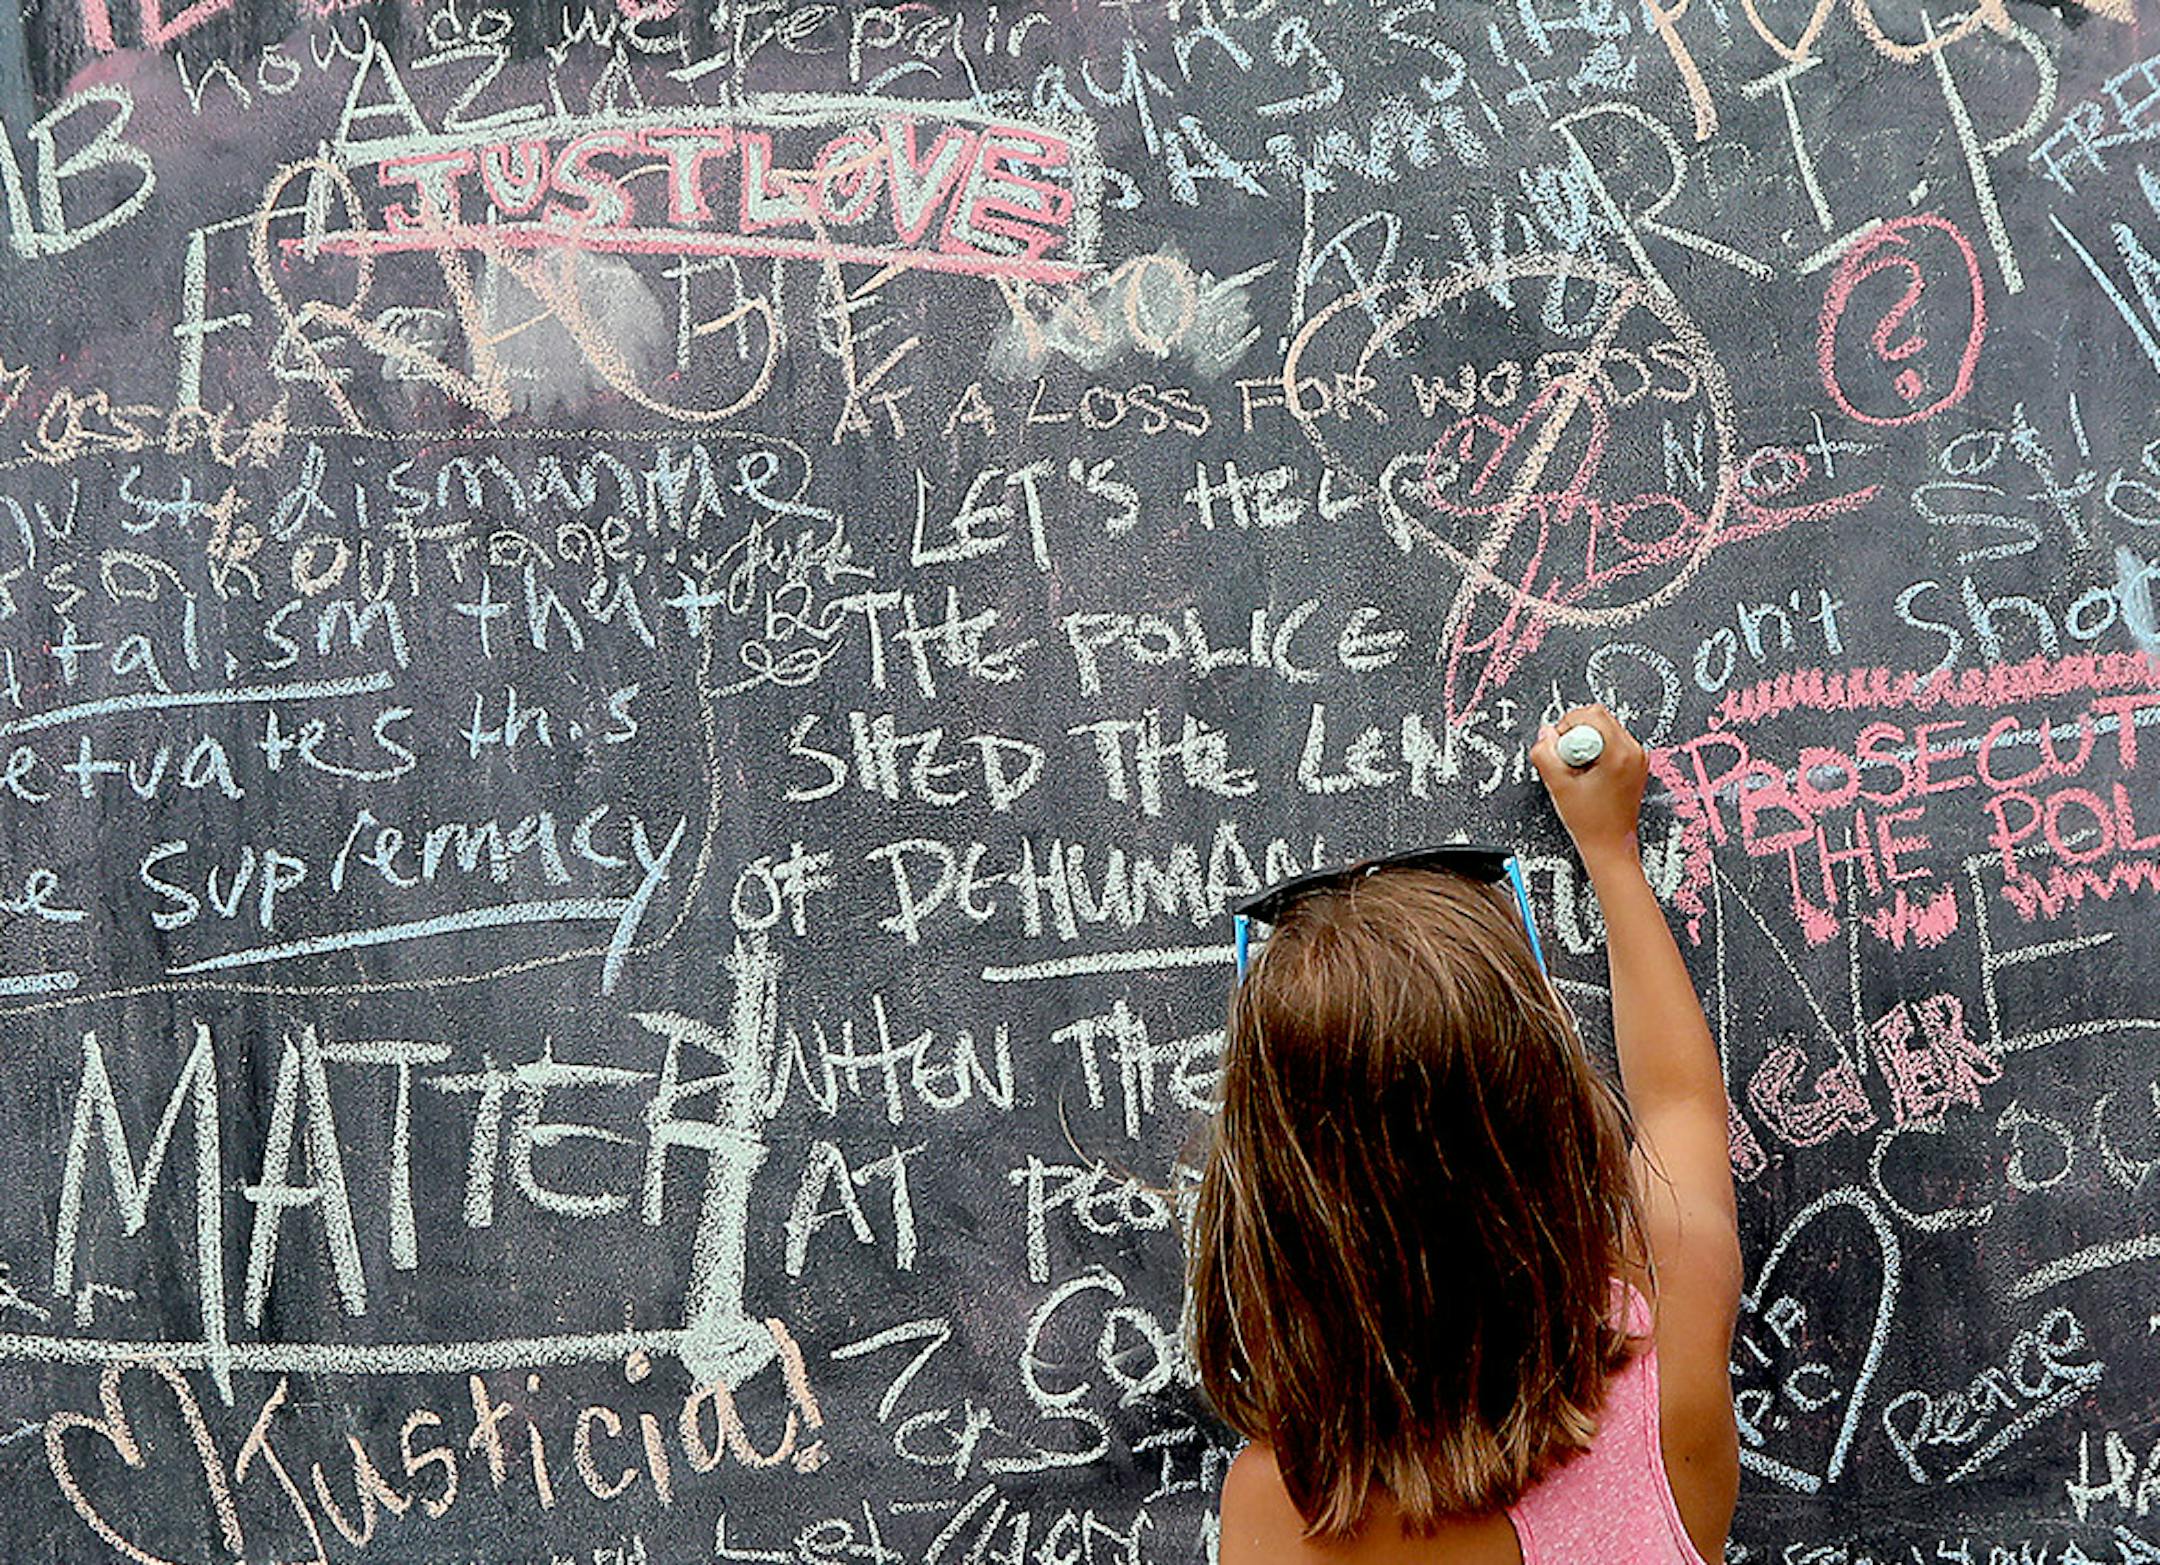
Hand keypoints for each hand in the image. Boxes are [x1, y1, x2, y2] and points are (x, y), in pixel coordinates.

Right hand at [1531, 704, 1647, 871]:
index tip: (1562, 751)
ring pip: (1604, 729)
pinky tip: (1588, 774)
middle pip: (1598, 718)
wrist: (1610, 845)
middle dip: (1576, 734)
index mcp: (1619, 754)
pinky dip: (1595, 752)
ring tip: (1580, 772)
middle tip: (1570, 762)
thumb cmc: (1591, 823)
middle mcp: (1634, 752)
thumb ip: (1546, 754)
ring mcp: (1637, 758)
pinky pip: (1610, 742)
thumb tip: (1546, 734)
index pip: (1591, 715)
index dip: (1567, 727)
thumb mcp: (1559, 786)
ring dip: (1585, 743)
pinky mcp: (1634, 764)